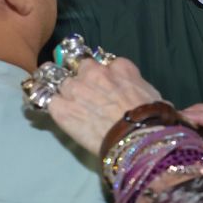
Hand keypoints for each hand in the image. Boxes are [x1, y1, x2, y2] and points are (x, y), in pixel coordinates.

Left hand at [46, 57, 161, 154]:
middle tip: (81, 91)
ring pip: (58, 80)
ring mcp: (76, 89)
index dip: (102, 74)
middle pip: (78, 66)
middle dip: (78, 76)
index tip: (103, 84)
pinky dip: (50, 105)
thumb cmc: (154, 122)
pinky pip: (47, 100)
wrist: (139, 141)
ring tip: (63, 101)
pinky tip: (53, 112)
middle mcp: (96, 72)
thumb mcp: (156, 97)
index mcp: (121, 67)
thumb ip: (141, 88)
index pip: (104, 61)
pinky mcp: (62, 108)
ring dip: (60, 90)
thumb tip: (144, 96)